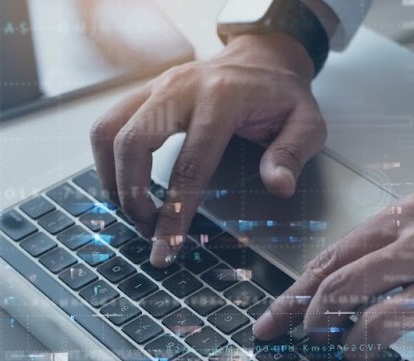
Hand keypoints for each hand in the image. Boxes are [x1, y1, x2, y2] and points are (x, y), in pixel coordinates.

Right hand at [90, 32, 325, 266]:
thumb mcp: (307, 121)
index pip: (189, 165)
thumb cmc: (280, 96)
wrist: (260, 58)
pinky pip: (106, 125)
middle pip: (132, 143)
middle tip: (146, 227)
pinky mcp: (142, 93)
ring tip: (132, 208)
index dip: (174, 213)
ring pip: (107, 132)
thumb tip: (278, 185)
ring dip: (111, 178)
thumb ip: (293, 153)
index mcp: (221, 99)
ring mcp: (155, 87)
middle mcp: (180, 88)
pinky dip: (107, 161)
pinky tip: (125, 184)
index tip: (166, 248)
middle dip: (131, 195)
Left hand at [253, 194, 413, 360]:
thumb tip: (334, 286)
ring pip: (375, 326)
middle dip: (312, 324)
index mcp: (413, 216)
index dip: (294, 295)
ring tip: (355, 357)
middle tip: (306, 343)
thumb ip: (395, 241)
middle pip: (340, 290)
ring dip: (355, 350)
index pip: (332, 257)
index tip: (269, 321)